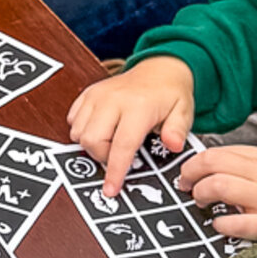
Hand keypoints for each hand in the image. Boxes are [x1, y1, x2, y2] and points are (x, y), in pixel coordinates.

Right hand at [67, 57, 195, 195]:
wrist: (159, 68)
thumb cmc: (171, 94)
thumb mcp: (183, 112)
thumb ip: (178, 131)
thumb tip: (173, 146)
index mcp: (137, 106)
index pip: (121, 145)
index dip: (115, 171)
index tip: (111, 189)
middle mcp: (112, 99)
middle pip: (92, 139)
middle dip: (102, 157)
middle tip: (119, 157)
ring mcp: (97, 95)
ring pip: (78, 131)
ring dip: (91, 145)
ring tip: (111, 143)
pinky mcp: (88, 93)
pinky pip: (73, 119)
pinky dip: (82, 130)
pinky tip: (100, 131)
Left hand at [177, 145, 256, 239]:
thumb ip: (246, 166)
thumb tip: (207, 168)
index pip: (217, 152)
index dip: (194, 162)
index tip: (186, 173)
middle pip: (212, 163)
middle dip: (191, 174)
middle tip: (186, 186)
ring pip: (219, 185)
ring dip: (202, 194)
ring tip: (202, 202)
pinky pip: (235, 222)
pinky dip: (220, 224)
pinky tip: (221, 225)